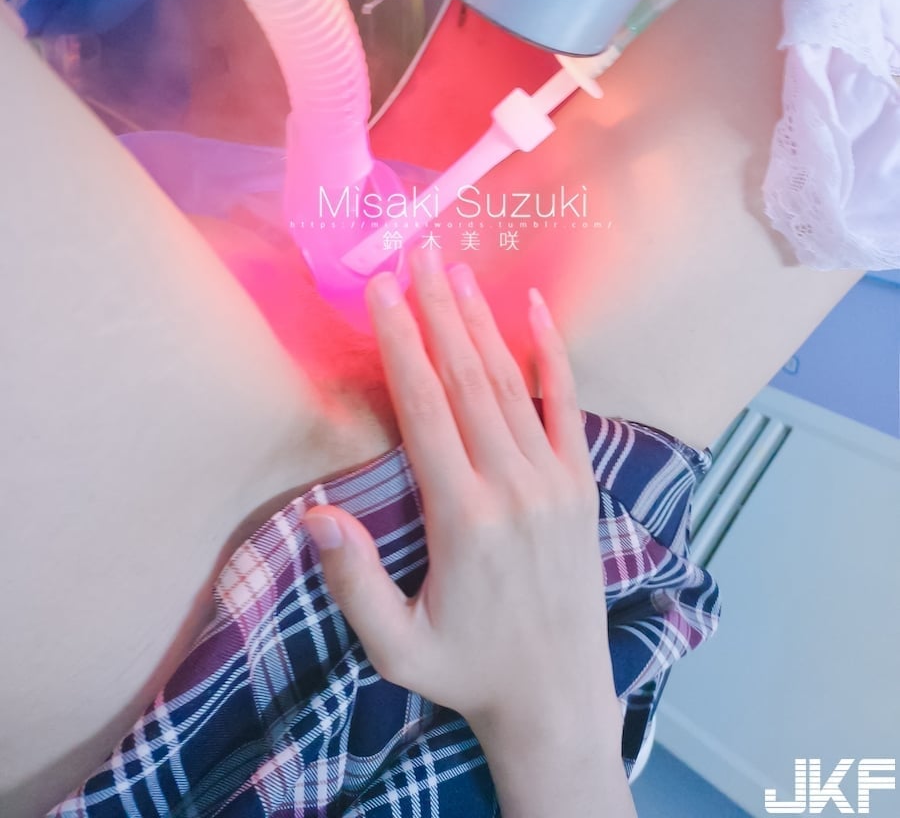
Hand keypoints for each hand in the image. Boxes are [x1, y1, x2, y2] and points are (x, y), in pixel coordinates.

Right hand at [303, 247, 633, 815]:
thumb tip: (312, 514)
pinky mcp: (580, 484)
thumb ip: (355, 582)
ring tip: (456, 269)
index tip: (382, 289)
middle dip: (438, 311)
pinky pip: (567, 405)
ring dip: (481, 321)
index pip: (425, 409)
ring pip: (511, 383)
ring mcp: (553, 481)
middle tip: (418, 251)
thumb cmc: (467, 671)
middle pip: (467, 379)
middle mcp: (512, 486)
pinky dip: (552, 353)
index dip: (401, 343)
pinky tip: (536, 308)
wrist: (558, 697)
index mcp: (463, 517)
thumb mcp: (396, 646)